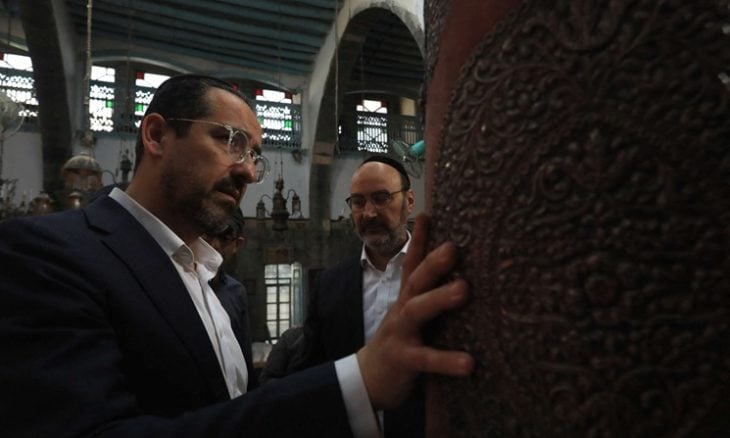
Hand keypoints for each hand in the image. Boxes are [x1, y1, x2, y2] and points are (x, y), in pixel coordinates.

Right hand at [356, 213, 473, 409]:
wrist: (369, 379)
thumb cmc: (402, 342)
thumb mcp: (414, 314)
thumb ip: (432, 296)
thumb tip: (465, 276)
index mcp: (408, 297)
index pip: (413, 263)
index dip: (420, 239)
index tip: (427, 213)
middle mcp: (403, 309)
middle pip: (416, 279)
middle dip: (433, 262)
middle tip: (454, 247)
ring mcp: (401, 333)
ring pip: (417, 310)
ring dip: (439, 298)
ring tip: (464, 290)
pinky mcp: (404, 359)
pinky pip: (425, 359)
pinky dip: (447, 360)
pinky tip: (469, 363)